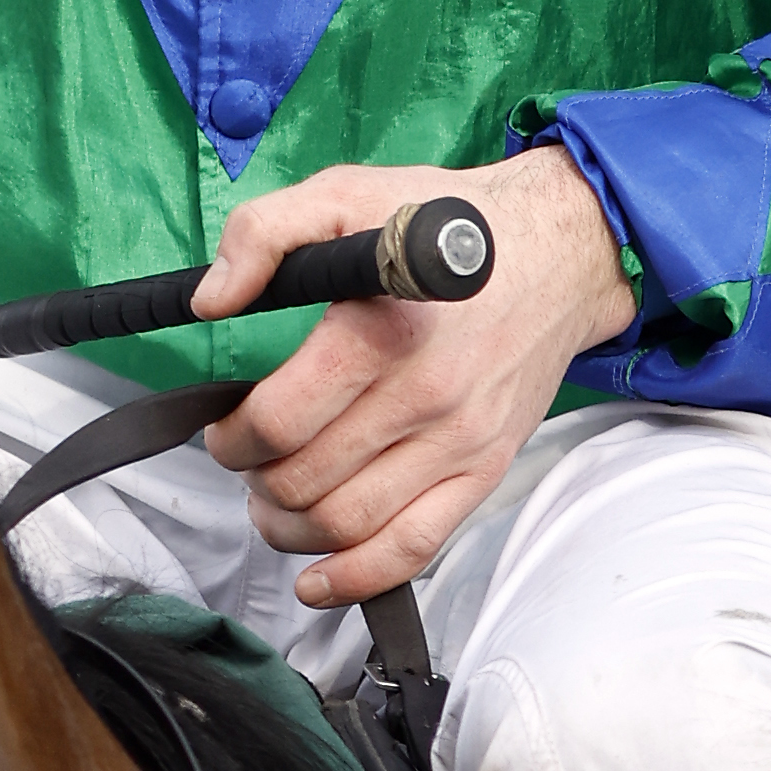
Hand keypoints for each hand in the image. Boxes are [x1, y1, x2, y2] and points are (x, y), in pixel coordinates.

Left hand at [195, 147, 631, 606]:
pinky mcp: (486, 469)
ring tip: (271, 504)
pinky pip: (415, 548)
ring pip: (348, 524)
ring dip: (289, 530)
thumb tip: (211, 298)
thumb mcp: (347, 191)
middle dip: (254, 481)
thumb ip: (264, 232)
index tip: (224, 429)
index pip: (279, 421)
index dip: (232, 437)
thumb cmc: (450, 223)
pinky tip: (316, 579)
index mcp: (382, 329)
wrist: (559, 252)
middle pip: (304, 480)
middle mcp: (426, 394)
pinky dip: (355, 578)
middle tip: (247, 462)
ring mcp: (460, 440)